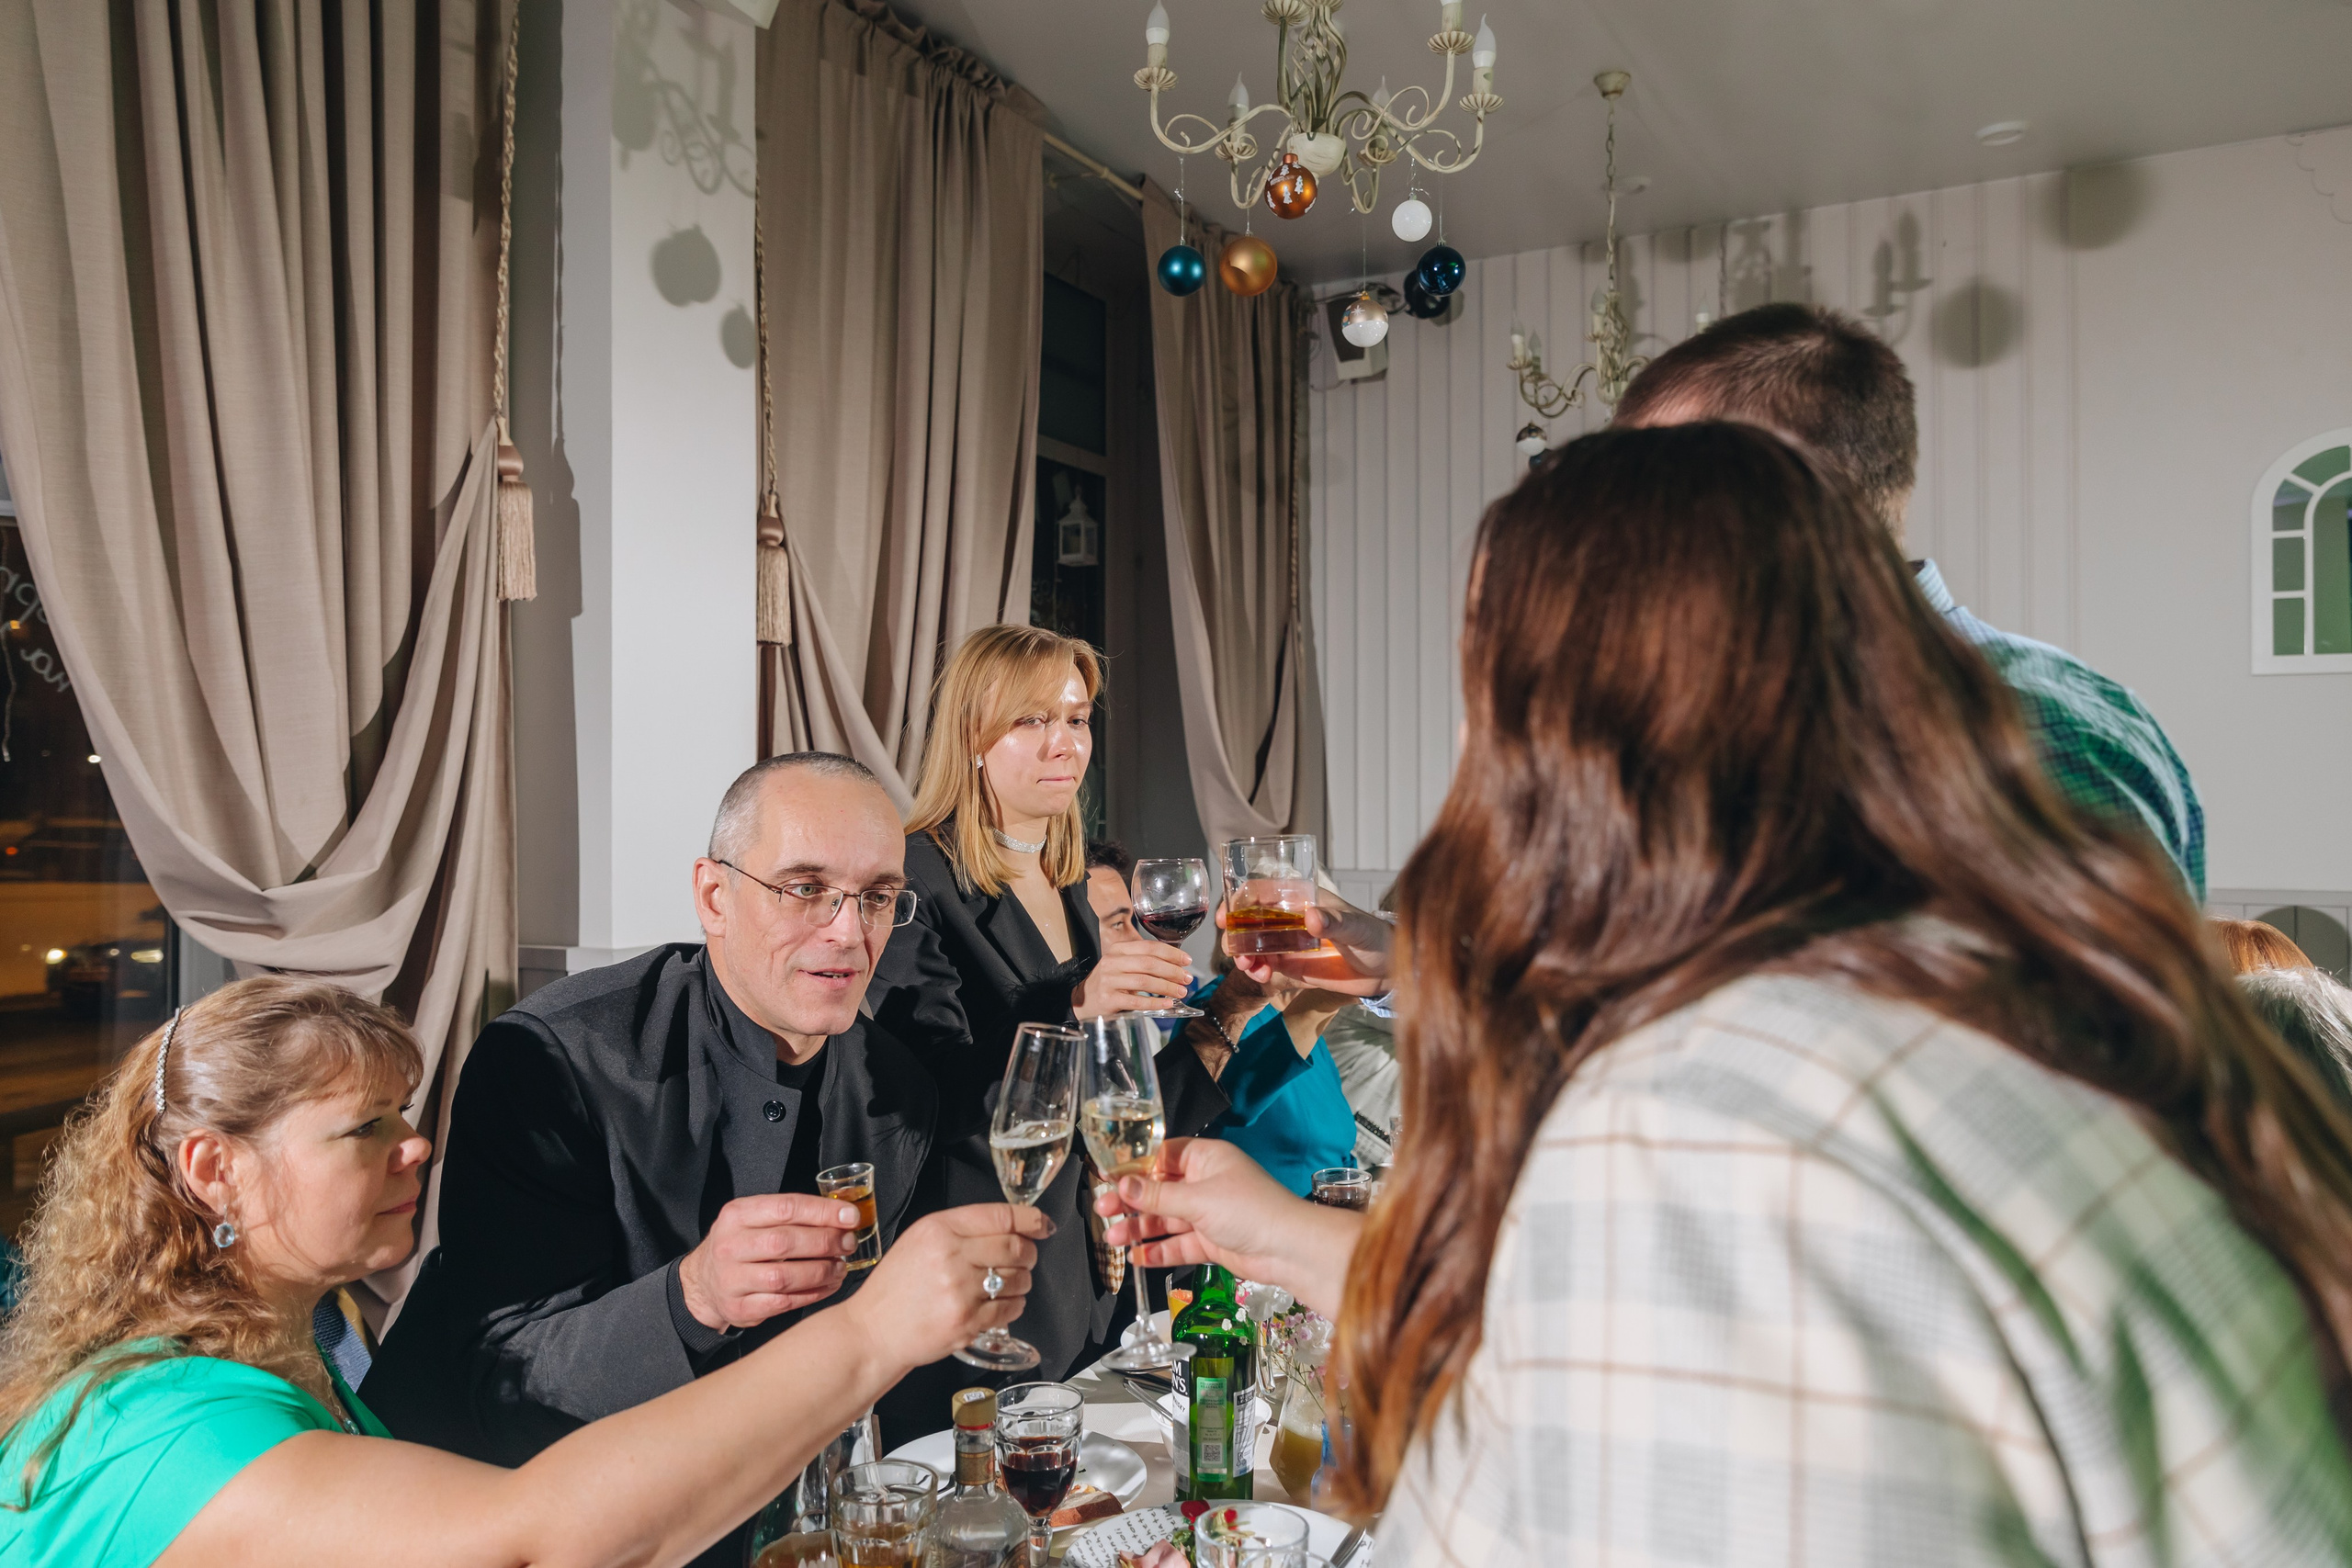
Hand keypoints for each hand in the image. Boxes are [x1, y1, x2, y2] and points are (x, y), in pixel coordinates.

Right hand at [678, 1192, 860, 1331]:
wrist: (703, 1284)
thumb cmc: (741, 1245)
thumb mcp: (754, 1220)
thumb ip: (791, 1216)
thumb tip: (842, 1217)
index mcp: (737, 1215)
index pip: (786, 1207)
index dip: (823, 1212)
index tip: (850, 1217)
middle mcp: (730, 1245)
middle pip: (785, 1242)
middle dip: (825, 1242)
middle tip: (848, 1244)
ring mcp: (731, 1279)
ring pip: (784, 1276)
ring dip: (821, 1272)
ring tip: (840, 1267)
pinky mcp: (739, 1308)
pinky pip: (782, 1303)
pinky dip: (811, 1295)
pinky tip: (827, 1286)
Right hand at [842, 1203, 1048, 1366]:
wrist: (873, 1331)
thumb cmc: (895, 1287)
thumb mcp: (919, 1240)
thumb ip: (961, 1229)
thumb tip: (1012, 1225)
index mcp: (938, 1229)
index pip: (1000, 1216)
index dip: (1030, 1219)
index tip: (1042, 1224)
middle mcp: (951, 1256)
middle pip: (1016, 1246)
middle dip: (1028, 1252)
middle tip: (1023, 1258)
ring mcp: (960, 1291)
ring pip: (1019, 1278)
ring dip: (1022, 1280)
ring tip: (1006, 1283)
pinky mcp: (967, 1321)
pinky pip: (1011, 1308)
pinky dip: (1014, 1305)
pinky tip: (999, 1304)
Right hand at [1074, 935, 1194, 1017]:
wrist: (1083, 1000)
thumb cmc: (1110, 982)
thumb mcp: (1123, 965)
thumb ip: (1144, 961)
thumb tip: (1176, 965)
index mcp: (1118, 949)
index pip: (1149, 947)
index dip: (1171, 953)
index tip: (1187, 960)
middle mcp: (1112, 962)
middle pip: (1149, 963)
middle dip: (1172, 971)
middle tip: (1187, 978)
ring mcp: (1109, 980)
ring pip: (1144, 981)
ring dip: (1167, 987)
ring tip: (1181, 992)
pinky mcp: (1108, 998)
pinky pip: (1136, 1000)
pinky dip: (1154, 1002)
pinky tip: (1167, 1004)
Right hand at [1093, 1138, 1313, 1282]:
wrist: (1288, 1249)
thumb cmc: (1250, 1210)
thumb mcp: (1198, 1199)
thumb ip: (1158, 1196)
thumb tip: (1122, 1186)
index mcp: (1206, 1159)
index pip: (1161, 1157)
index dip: (1133, 1168)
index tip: (1106, 1178)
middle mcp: (1205, 1183)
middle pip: (1159, 1190)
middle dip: (1131, 1202)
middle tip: (1102, 1211)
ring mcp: (1208, 1214)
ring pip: (1166, 1219)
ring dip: (1139, 1228)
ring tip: (1111, 1239)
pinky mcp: (1211, 1241)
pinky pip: (1178, 1244)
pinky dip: (1158, 1250)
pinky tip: (1137, 1256)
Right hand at [1221, 889, 1391, 998]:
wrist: (1387, 971)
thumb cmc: (1375, 938)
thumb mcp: (1357, 928)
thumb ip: (1335, 922)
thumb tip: (1311, 916)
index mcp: (1303, 899)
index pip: (1263, 892)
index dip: (1240, 901)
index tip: (1227, 916)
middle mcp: (1291, 919)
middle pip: (1250, 920)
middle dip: (1235, 933)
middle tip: (1234, 949)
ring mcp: (1289, 943)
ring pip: (1253, 945)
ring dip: (1243, 955)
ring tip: (1249, 967)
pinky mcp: (1293, 966)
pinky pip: (1266, 966)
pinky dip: (1257, 971)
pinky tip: (1262, 976)